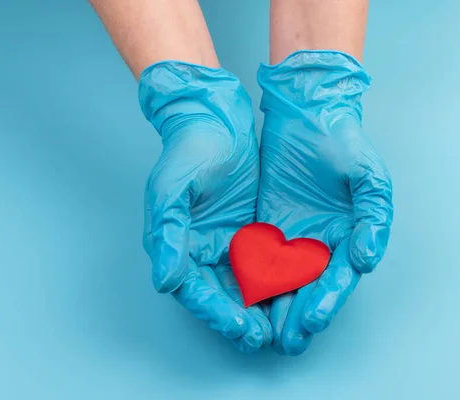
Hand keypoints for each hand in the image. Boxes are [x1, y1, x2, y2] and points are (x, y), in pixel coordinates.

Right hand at [139, 62, 271, 351]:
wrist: (216, 118)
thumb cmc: (188, 150)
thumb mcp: (171, 190)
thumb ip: (167, 235)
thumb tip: (164, 281)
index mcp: (177, 245)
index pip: (195, 291)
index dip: (217, 312)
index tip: (241, 327)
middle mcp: (202, 250)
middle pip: (222, 295)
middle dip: (242, 319)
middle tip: (265, 339)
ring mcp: (229, 242)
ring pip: (247, 284)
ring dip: (263, 308)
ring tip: (283, 329)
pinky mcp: (253, 231)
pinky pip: (267, 261)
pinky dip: (278, 280)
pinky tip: (295, 294)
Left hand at [257, 51, 393, 354]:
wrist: (306, 113)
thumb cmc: (341, 140)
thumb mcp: (368, 175)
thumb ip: (373, 218)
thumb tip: (367, 260)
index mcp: (350, 235)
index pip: (338, 277)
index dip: (328, 300)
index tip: (313, 319)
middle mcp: (320, 241)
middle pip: (310, 287)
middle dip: (299, 315)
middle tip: (287, 341)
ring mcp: (292, 235)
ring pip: (283, 279)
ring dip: (275, 306)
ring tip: (265, 332)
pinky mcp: (265, 225)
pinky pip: (258, 257)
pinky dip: (253, 279)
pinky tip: (244, 297)